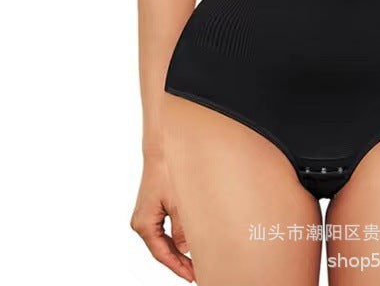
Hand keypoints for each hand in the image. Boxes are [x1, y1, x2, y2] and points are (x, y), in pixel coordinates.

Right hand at [130, 155, 194, 281]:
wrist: (162, 148)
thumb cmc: (169, 171)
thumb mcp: (180, 202)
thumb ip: (183, 228)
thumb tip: (186, 248)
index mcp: (144, 224)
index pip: (162, 253)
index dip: (178, 267)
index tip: (192, 277)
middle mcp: (141, 222)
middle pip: (161, 249)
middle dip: (179, 262)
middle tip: (196, 273)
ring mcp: (146, 215)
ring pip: (163, 240)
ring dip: (177, 250)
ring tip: (194, 262)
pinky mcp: (153, 207)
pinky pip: (164, 229)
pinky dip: (174, 237)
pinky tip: (187, 243)